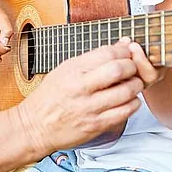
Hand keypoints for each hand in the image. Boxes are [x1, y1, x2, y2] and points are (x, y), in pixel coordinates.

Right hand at [15, 38, 159, 152]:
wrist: (35, 126)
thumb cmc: (50, 97)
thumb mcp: (65, 70)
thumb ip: (93, 59)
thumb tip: (122, 44)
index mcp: (72, 70)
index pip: (106, 53)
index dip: (123, 51)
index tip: (127, 52)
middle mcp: (80, 88)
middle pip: (118, 70)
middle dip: (132, 66)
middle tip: (133, 68)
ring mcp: (89, 108)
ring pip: (125, 91)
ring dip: (136, 85)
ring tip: (134, 84)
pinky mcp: (95, 125)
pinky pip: (124, 112)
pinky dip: (133, 104)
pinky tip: (130, 101)